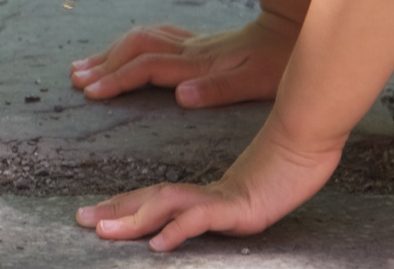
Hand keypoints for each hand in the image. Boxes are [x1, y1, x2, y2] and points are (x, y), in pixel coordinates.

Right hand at [70, 13, 299, 107]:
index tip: (90, 93)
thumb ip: (217, 90)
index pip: (144, 68)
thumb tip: (178, 96)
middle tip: (75, 79)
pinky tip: (123, 50)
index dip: (115, 79)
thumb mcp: (254, 83)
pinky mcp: (197, 41)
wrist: (295, 30)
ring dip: (109, 52)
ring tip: (84, 65)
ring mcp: (190, 43)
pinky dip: (129, 43)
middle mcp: (187, 50)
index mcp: (196, 63)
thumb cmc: (278, 63)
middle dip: (102, 64)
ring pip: (138, 39)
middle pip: (133, 49)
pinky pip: (152, 36)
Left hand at [76, 120, 341, 249]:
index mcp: (205, 192)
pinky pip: (201, 219)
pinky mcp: (239, 207)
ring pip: (166, 206)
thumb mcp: (249, 200)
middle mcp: (206, 193)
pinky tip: (159, 244)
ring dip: (132, 219)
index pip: (154, 197)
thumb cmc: (287, 172)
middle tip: (80, 220)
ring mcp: (221, 199)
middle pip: (151, 200)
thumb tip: (199, 218)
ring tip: (104, 232)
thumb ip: (222, 206)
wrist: (313, 148)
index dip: (123, 205)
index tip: (93, 213)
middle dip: (114, 211)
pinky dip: (177, 230)